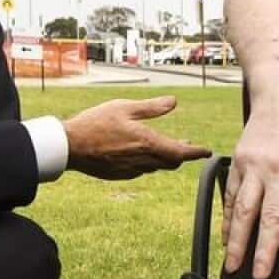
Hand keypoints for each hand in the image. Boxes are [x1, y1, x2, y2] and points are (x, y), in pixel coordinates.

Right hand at [63, 96, 210, 179]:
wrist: (71, 146)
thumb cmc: (96, 122)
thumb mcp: (124, 107)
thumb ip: (151, 107)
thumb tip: (174, 102)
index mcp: (146, 143)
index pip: (180, 152)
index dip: (196, 152)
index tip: (207, 152)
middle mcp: (142, 160)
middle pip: (171, 162)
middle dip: (181, 154)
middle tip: (187, 145)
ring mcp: (131, 171)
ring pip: (156, 166)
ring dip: (164, 158)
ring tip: (164, 146)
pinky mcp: (120, 175)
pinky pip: (141, 170)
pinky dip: (147, 162)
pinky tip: (141, 153)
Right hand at [222, 81, 278, 278]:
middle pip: (272, 218)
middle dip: (265, 251)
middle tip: (261, 277)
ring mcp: (257, 165)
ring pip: (244, 210)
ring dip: (238, 241)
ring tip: (234, 266)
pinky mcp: (240, 160)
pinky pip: (231, 194)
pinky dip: (228, 219)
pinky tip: (227, 237)